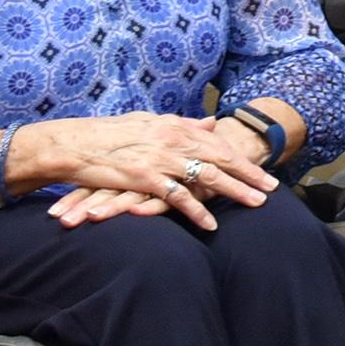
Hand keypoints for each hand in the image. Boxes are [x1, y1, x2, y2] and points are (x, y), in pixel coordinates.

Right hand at [30, 110, 279, 230]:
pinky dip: (196, 211)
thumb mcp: (149, 121)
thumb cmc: (108, 135)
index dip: (241, 157)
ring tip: (256, 204)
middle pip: (219, 157)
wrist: (72, 144)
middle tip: (272, 189)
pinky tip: (211, 224)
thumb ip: (182, 123)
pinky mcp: (144, 178)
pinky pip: (177, 197)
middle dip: (249, 173)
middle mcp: (171, 138)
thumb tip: (210, 122)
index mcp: (173, 125)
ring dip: (234, 191)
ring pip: (206, 175)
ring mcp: (159, 158)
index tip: (262, 171)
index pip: (217, 142)